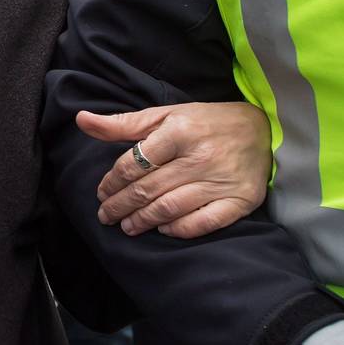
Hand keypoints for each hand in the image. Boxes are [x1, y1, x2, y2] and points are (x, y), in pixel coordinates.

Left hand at [76, 102, 269, 236]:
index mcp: (180, 131)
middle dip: (120, 205)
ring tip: (126, 226)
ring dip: (142, 221)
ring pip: (170, 208)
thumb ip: (123, 123)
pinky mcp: (240, 201)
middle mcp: (201, 157)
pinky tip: (162, 228)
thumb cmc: (205, 123)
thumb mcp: (165, 115)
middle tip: (105, 215)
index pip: (134, 163)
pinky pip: (203, 222)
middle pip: (148, 189)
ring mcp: (221, 181)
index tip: (102, 191)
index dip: (111, 181)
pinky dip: (178, 229)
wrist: (262, 130)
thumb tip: (81, 120)